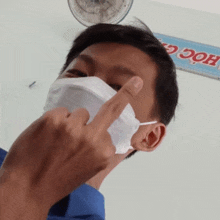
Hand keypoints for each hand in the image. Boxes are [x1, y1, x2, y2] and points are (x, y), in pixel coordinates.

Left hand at [0, 76, 142, 208]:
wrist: (28, 188)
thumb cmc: (58, 180)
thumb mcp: (88, 170)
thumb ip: (100, 152)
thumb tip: (110, 139)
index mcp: (104, 153)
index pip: (109, 134)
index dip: (100, 135)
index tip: (127, 110)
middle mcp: (93, 139)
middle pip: (110, 110)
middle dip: (127, 93)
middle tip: (137, 81)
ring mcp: (73, 128)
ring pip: (79, 113)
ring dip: (72, 124)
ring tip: (58, 142)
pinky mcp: (54, 120)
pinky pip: (61, 112)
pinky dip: (55, 121)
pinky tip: (48, 137)